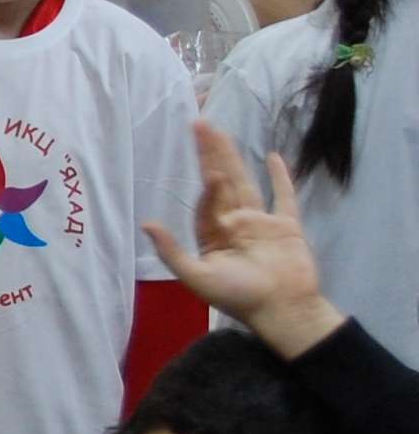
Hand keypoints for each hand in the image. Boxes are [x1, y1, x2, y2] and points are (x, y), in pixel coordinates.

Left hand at [142, 120, 338, 353]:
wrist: (282, 308)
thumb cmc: (238, 296)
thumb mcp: (196, 277)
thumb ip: (172, 251)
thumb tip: (146, 224)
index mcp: (213, 235)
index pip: (206, 202)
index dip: (206, 187)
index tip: (209, 172)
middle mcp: (235, 224)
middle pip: (221, 182)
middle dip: (210, 155)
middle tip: (201, 124)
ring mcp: (262, 223)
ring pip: (246, 182)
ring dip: (234, 158)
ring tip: (222, 132)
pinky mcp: (287, 226)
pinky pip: (284, 197)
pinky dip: (281, 178)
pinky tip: (274, 157)